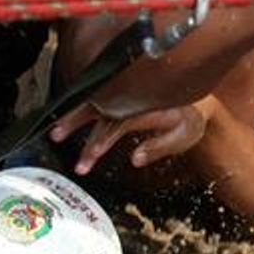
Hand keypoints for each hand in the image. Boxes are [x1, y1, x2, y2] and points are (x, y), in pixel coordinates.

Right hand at [50, 101, 205, 174]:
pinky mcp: (122, 93)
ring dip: (74, 116)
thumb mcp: (184, 135)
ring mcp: (126, 93)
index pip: (118, 123)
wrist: (198, 93)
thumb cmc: (191, 117)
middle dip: (77, 124)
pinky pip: (97, 97)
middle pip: (99, 109)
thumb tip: (134, 160)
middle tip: (57, 138)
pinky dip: (80, 107)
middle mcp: (132, 97)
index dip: (102, 139)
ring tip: (55, 132)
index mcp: (147, 106)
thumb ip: (159, 147)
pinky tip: (64, 120)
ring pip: (94, 102)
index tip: (89, 155)